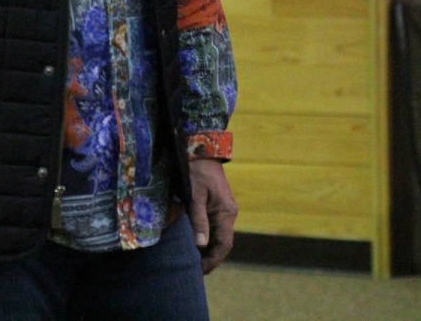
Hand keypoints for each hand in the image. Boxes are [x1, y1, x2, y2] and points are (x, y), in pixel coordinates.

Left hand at [187, 158, 236, 273]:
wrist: (201, 150)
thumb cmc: (196, 171)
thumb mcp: (194, 196)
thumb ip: (198, 220)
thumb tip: (201, 245)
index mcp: (226, 212)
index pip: (224, 244)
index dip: (213, 260)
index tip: (200, 271)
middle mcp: (228, 214)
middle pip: (222, 243)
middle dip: (209, 258)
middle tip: (192, 269)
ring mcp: (224, 210)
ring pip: (218, 236)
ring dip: (207, 249)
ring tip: (191, 260)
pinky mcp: (217, 206)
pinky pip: (214, 227)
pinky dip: (205, 238)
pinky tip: (194, 244)